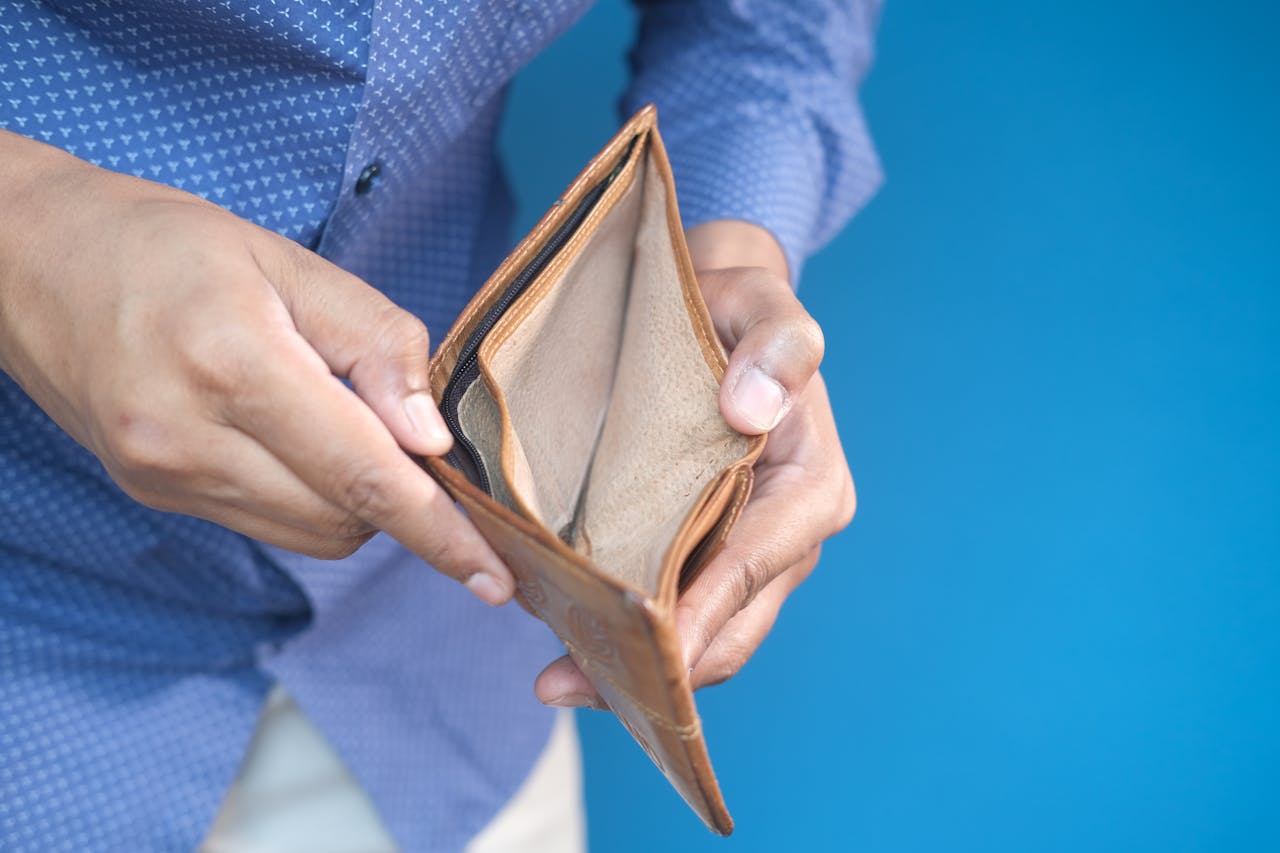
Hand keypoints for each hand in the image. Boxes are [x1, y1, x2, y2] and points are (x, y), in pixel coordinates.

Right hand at [0, 131, 514, 605]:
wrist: (28, 262)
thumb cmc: (167, 246)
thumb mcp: (288, 262)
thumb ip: (374, 345)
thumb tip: (431, 438)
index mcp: (232, 363)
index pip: (362, 476)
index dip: (439, 533)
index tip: (494, 577)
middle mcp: (188, 439)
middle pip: (345, 517)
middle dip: (401, 497)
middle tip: (414, 438)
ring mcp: (164, 478)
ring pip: (312, 532)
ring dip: (357, 500)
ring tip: (340, 421)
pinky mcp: (154, 494)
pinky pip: (269, 523)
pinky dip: (310, 497)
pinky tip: (296, 438)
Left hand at [535, 220, 854, 706]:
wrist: (715, 310)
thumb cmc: (737, 308)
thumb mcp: (765, 305)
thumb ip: (777, 347)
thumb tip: (752, 409)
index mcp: (811, 488)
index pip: (752, 567)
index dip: (699, 618)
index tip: (641, 652)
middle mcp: (787, 535)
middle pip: (729, 626)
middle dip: (658, 670)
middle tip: (565, 683)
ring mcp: (748, 552)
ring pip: (703, 635)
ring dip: (637, 669)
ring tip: (556, 681)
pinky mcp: (707, 552)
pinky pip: (679, 611)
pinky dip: (633, 638)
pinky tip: (571, 645)